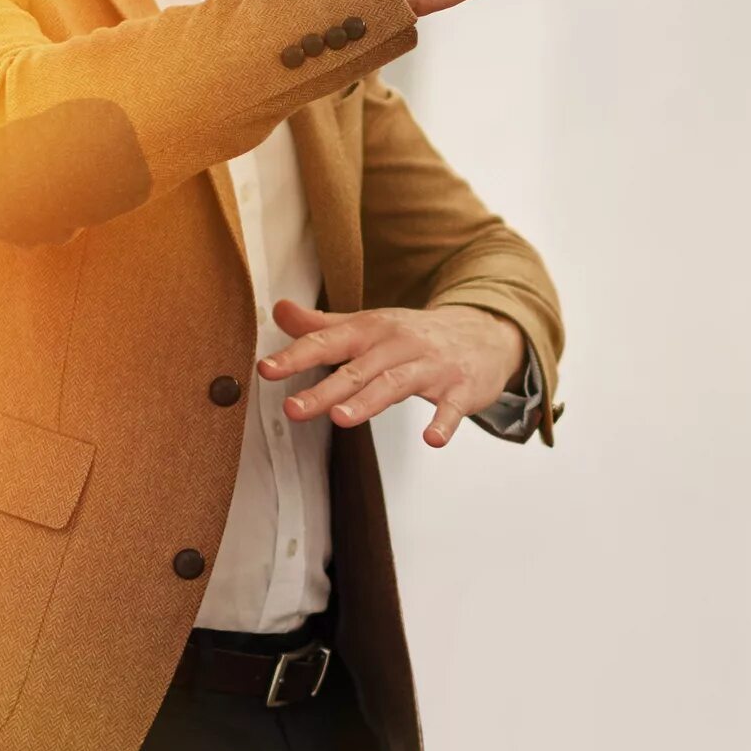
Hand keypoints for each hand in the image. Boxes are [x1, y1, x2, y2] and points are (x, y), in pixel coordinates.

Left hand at [257, 299, 523, 446]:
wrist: (483, 333)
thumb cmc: (415, 336)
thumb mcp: (369, 326)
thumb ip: (323, 325)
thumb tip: (279, 311)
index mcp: (371, 330)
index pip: (328, 341)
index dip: (296, 356)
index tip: (266, 370)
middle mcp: (398, 345)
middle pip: (358, 368)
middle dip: (325, 388)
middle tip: (294, 409)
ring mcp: (432, 366)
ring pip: (396, 383)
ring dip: (369, 401)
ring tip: (342, 419)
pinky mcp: (462, 388)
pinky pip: (453, 406)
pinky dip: (444, 422)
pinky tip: (433, 439)